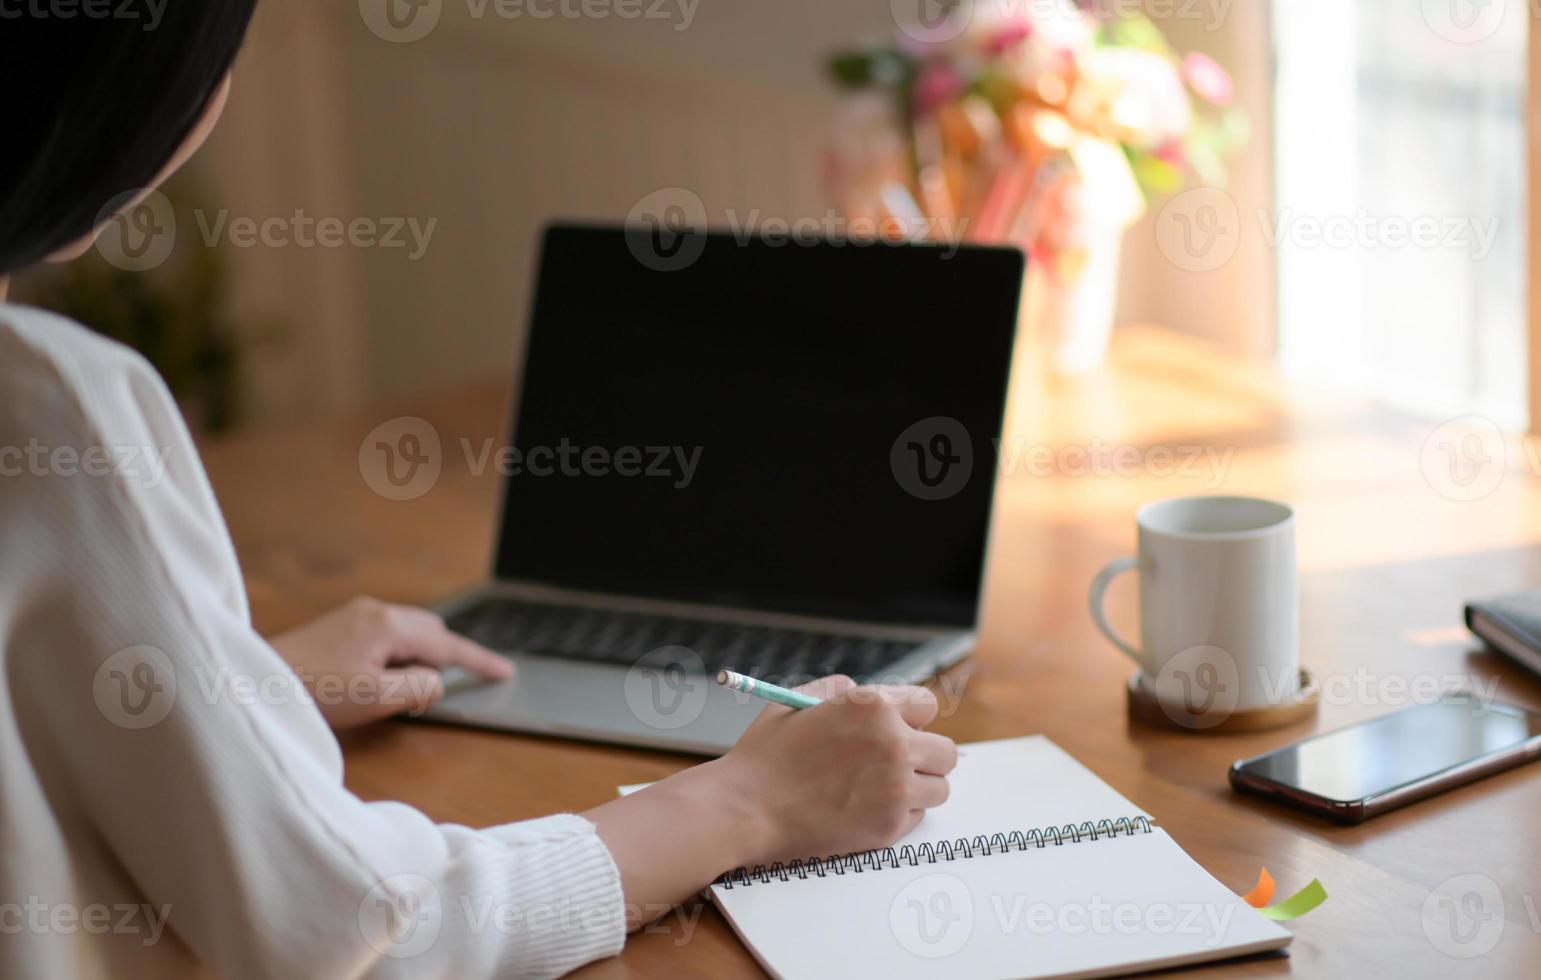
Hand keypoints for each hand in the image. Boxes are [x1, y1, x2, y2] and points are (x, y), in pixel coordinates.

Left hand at [268, 597, 512, 729]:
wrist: (248, 682)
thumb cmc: (310, 692)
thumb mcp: (375, 699)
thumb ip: (418, 689)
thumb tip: (437, 682)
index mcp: (389, 626)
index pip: (448, 643)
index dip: (478, 661)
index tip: (504, 672)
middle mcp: (376, 611)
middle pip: (430, 630)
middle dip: (447, 656)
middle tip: (451, 687)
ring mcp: (355, 614)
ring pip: (408, 631)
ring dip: (420, 656)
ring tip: (412, 688)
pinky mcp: (338, 626)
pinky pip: (386, 634)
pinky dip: (399, 654)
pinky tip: (384, 676)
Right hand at [581, 674, 955, 931]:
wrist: (745, 810)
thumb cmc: (764, 756)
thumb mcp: (795, 702)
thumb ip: (837, 690)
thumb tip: (862, 691)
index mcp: (873, 707)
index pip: (927, 705)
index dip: (911, 718)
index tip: (899, 729)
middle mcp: (894, 745)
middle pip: (945, 752)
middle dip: (924, 755)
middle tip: (896, 764)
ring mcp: (896, 789)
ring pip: (938, 788)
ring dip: (916, 788)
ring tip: (881, 790)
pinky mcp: (890, 826)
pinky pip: (917, 817)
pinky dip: (899, 815)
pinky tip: (865, 810)